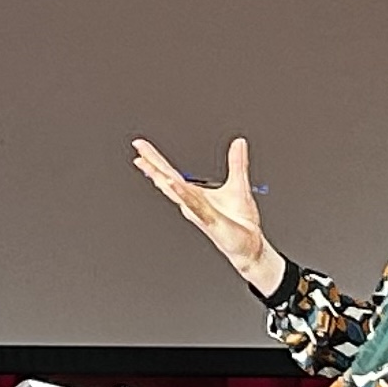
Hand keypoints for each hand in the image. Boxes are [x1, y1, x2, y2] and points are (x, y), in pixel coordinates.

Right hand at [132, 136, 281, 292]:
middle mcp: (192, 203)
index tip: (141, 147)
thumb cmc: (240, 221)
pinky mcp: (211, 220)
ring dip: (162, 178)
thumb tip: (239, 142)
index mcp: (195, 194)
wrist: (249, 244)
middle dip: (151, 164)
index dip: (155, 160)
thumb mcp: (239, 184)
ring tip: (147, 164)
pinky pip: (195, 205)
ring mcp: (199, 212)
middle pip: (167, 180)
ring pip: (177, 193)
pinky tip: (174, 185)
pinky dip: (183, 195)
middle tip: (138, 149)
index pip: (171, 174)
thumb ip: (237, 162)